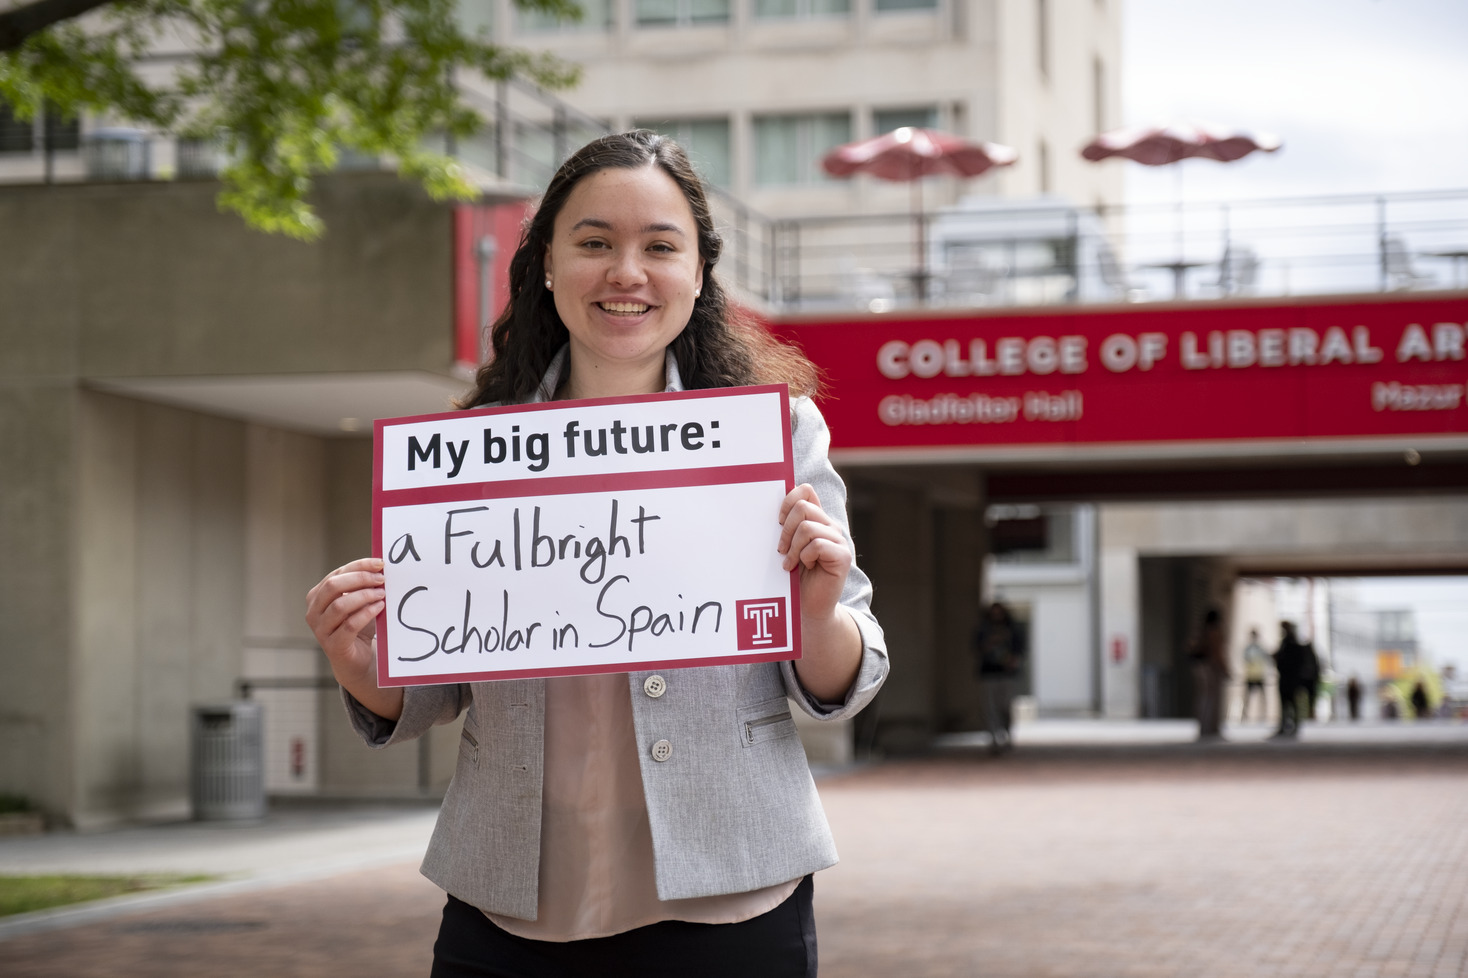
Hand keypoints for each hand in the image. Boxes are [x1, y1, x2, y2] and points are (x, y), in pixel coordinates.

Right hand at [305, 557, 385, 686]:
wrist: (356, 660)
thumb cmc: (358, 627)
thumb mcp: (358, 603)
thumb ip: (363, 586)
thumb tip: (380, 568)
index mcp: (317, 596)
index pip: (337, 574)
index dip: (359, 566)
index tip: (380, 563)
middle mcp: (314, 612)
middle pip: (333, 586)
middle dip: (360, 579)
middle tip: (381, 579)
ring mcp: (320, 630)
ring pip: (340, 605)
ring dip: (364, 596)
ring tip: (382, 594)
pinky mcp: (333, 645)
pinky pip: (349, 625)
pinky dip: (366, 613)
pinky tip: (379, 608)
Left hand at [777, 483, 851, 621]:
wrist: (808, 608)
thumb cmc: (794, 579)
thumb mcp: (787, 548)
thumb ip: (785, 528)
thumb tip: (764, 508)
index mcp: (817, 520)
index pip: (806, 491)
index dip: (788, 500)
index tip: (777, 521)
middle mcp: (829, 526)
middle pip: (803, 507)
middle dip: (785, 529)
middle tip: (781, 549)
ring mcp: (838, 541)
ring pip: (807, 527)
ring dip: (793, 547)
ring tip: (790, 563)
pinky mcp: (843, 557)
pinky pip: (817, 545)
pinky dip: (804, 557)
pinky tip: (805, 568)